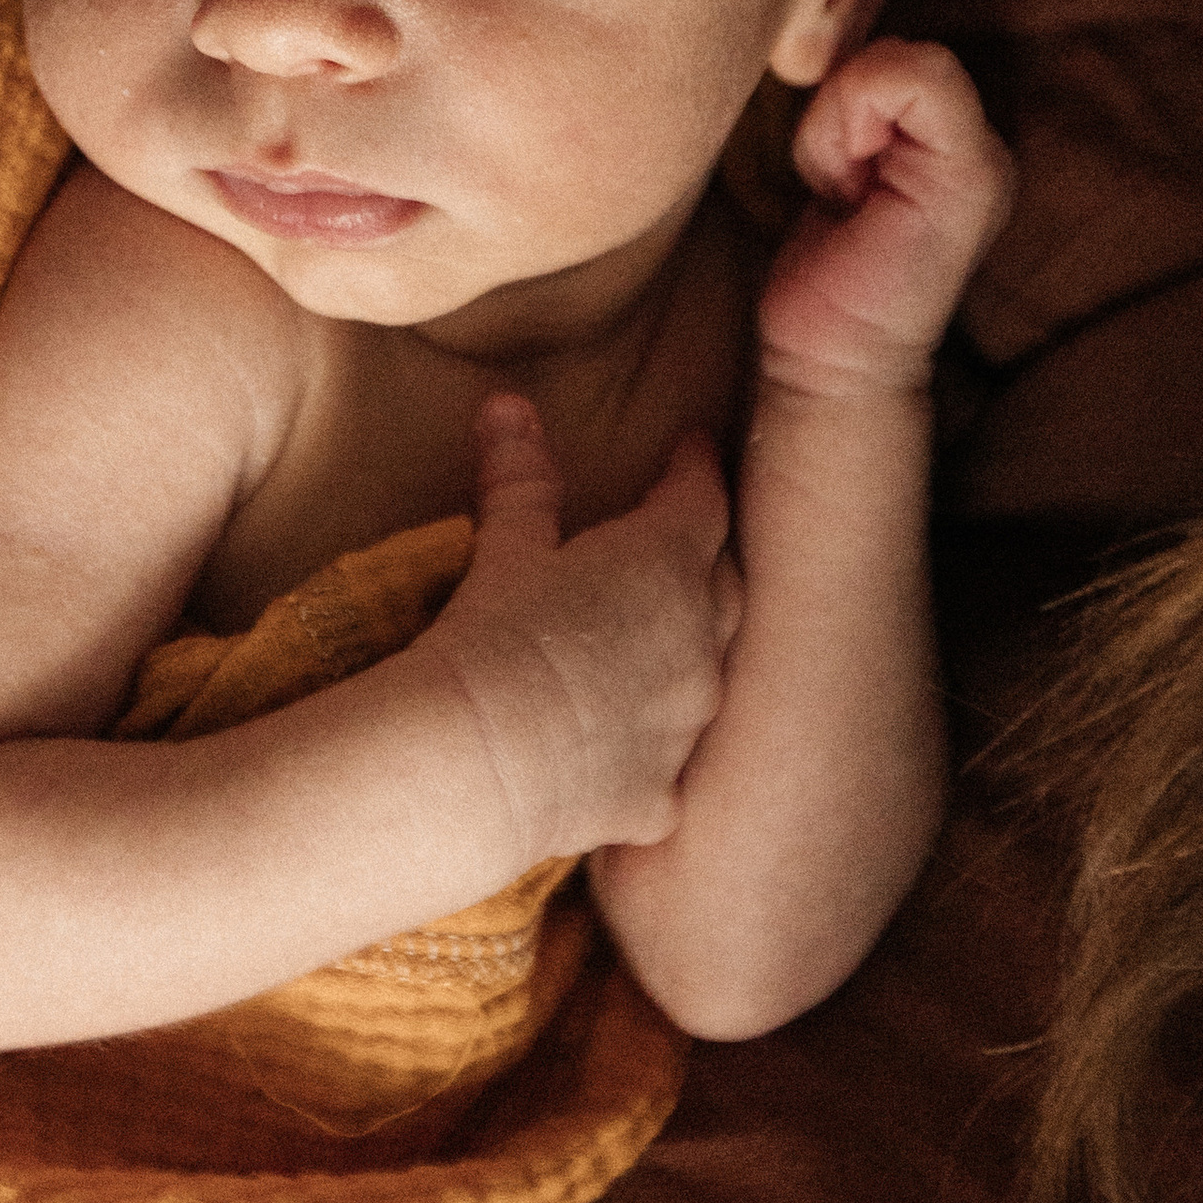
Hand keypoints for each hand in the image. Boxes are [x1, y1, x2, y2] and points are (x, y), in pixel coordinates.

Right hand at [436, 393, 742, 860]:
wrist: (478, 762)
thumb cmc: (495, 634)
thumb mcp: (504, 549)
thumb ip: (519, 478)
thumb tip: (508, 406)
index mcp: (666, 565)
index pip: (701, 499)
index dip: (695, 470)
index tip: (692, 447)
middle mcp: (699, 645)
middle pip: (724, 587)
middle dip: (704, 559)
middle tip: (681, 540)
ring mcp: (684, 727)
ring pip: (706, 679)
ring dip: (685, 656)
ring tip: (652, 645)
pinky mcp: (656, 796)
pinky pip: (669, 771)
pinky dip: (652, 756)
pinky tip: (629, 758)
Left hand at [757, 39, 1013, 403]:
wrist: (833, 358)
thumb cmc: (823, 270)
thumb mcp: (830, 158)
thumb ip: (852, 99)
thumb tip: (826, 36)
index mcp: (949, 136)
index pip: (891, 44)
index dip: (841, 91)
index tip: (833, 163)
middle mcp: (982, 139)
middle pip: (892, 46)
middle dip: (838, 107)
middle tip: (839, 183)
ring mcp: (986, 157)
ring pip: (894, 60)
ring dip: (837, 126)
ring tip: (846, 193)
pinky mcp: (973, 174)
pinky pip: (906, 80)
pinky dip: (845, 130)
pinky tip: (848, 196)